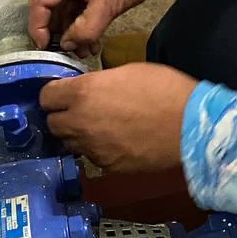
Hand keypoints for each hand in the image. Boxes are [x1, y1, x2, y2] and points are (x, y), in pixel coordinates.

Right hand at [29, 0, 218, 56]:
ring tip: (84, 49)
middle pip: (50, 4)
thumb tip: (67, 45)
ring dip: (72, 29)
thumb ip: (85, 30)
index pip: (40, 0)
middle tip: (66, 51)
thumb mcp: (109, 7)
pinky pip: (76, 2)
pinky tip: (90, 39)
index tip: (44, 45)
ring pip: (64, 6)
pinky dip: (81, 20)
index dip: (38, 25)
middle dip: (58, 31)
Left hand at [39, 63, 196, 170]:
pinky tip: (119, 140)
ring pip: (70, 142)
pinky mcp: (107, 165)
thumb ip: (98, 83)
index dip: (55, 93)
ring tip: (102, 126)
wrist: (190, 125)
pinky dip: (99, 149)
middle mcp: (80, 122)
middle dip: (63, 116)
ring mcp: (92, 148)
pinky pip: (92, 156)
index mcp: (83, 92)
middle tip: (82, 109)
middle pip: (52, 123)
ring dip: (78, 134)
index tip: (64, 93)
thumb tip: (88, 90)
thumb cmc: (164, 90)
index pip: (46, 96)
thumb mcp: (127, 72)